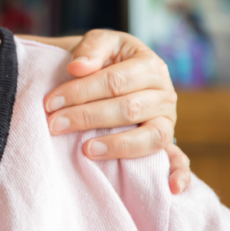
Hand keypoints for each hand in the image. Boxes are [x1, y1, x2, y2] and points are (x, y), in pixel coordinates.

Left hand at [36, 29, 191, 193]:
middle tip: (55, 125)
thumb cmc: (106, 58)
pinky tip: (171, 188)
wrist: (117, 69)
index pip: (114, 81)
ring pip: (150, 137)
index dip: (80, 92)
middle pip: (127, 109)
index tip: (50, 103)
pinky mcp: (168, 141)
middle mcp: (165, 93)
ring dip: (118, 146)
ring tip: (86, 150)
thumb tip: (77, 68)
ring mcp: (168, 120)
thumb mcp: (100, 42)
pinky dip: (179, 174)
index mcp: (150, 65)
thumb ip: (90, 50)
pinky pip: (179, 159)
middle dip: (87, 117)